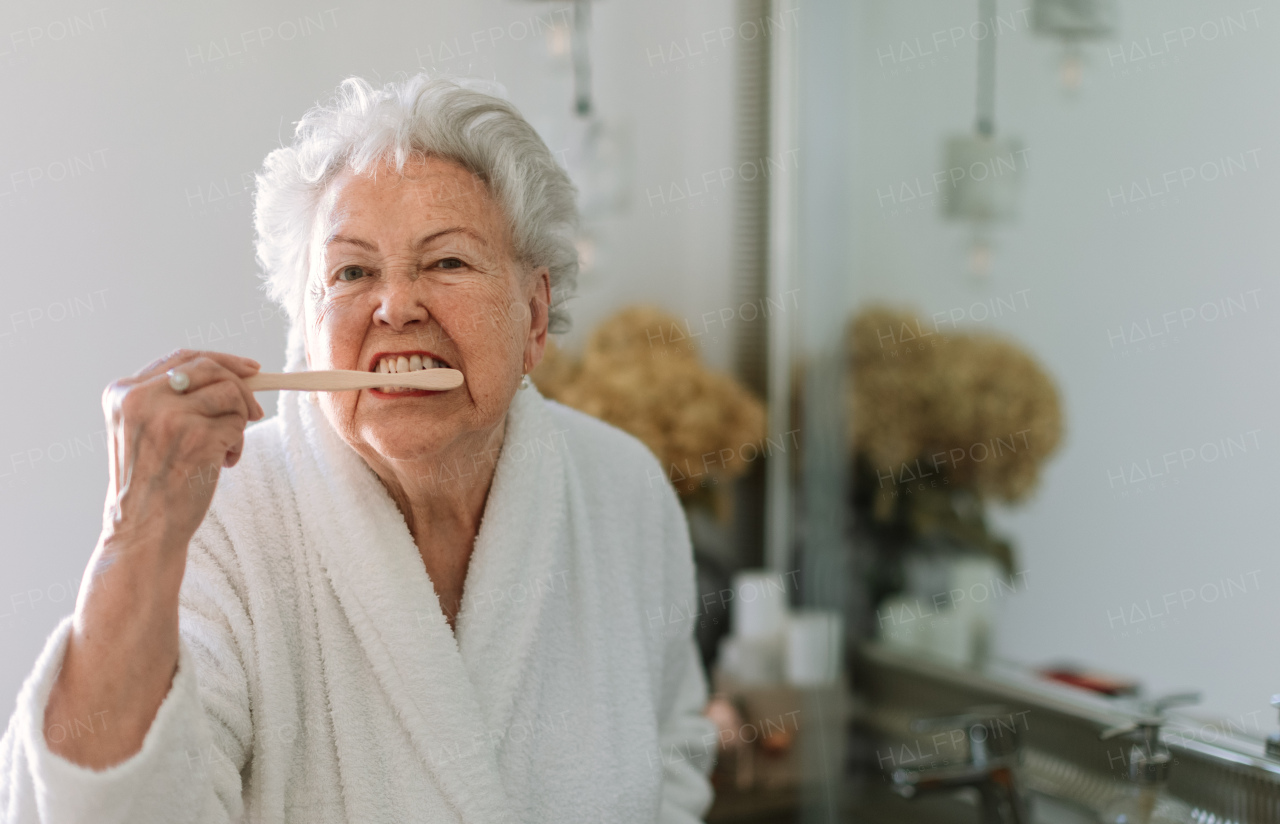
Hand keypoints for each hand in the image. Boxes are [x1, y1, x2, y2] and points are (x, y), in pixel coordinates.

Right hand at [100, 349, 263, 555]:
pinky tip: (223, 464)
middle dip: (242, 386)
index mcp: (123, 394)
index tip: (250, 369)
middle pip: (210, 367)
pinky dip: (238, 443)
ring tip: (225, 450)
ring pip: (230, 393)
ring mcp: (170, 416)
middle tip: (255, 412)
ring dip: (239, 421)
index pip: (181, 358)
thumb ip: (173, 400)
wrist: (142, 531)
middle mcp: (142, 399)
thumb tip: (234, 376)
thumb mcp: (145, 432)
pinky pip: (238, 423)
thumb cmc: (150, 486)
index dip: (221, 360)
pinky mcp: (198, 436)